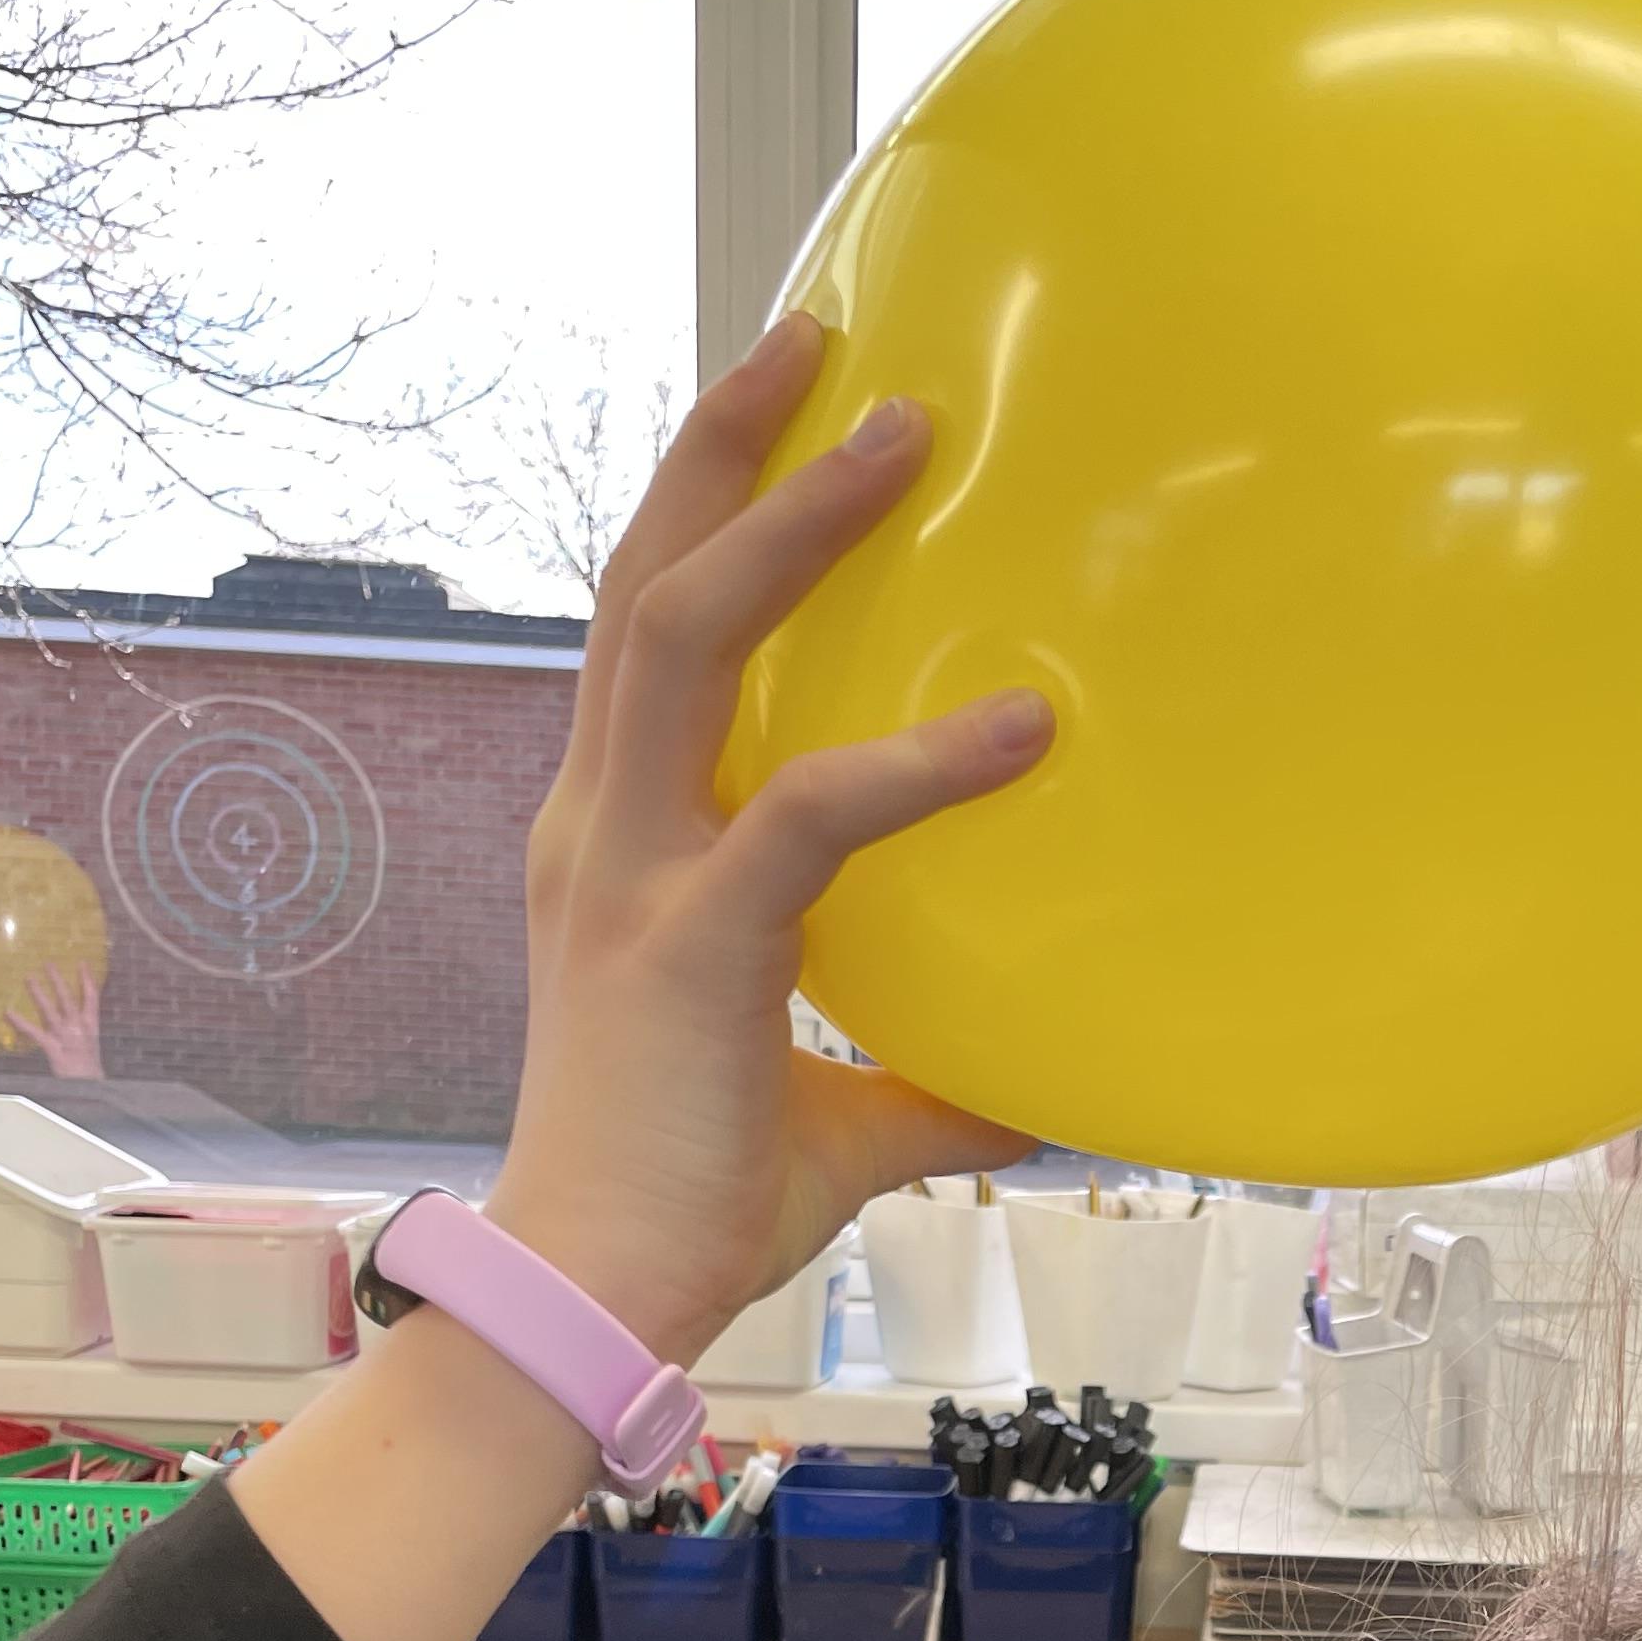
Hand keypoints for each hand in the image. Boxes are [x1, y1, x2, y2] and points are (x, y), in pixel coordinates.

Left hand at [9, 962, 107, 1079]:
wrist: (90, 1087)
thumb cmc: (90, 1068)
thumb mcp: (91, 1045)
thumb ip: (82, 1029)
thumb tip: (73, 1015)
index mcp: (91, 1027)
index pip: (91, 998)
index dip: (87, 980)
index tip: (81, 963)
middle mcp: (79, 1028)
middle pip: (67, 999)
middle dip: (58, 981)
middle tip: (48, 963)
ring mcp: (66, 1037)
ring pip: (50, 1011)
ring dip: (39, 994)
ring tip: (28, 978)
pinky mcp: (53, 1048)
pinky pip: (34, 1032)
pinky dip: (20, 1022)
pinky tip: (8, 1012)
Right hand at [488, 308, 1054, 1362]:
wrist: (593, 1302)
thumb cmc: (693, 1209)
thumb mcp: (842, 1125)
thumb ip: (935, 1084)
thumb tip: (1048, 1087)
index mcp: (619, 845)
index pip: (646, 640)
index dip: (702, 518)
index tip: (777, 424)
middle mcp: (603, 827)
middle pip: (643, 579)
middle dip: (724, 448)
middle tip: (820, 337)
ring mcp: (632, 871)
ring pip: (684, 631)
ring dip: (789, 518)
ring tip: (897, 425)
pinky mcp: (685, 940)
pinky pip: (809, 811)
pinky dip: (919, 762)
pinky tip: (1020, 728)